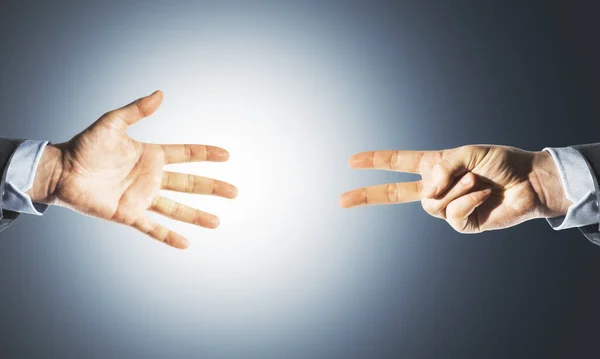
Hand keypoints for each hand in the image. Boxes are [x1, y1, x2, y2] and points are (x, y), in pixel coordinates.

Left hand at [27, 91, 236, 248]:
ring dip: (197, 215)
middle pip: (189, 183)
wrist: (61, 171)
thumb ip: (137, 110)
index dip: (205, 154)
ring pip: (176, 208)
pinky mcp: (128, 214)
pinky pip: (152, 228)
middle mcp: (151, 178)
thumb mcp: (112, 123)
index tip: (226, 154)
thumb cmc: (85, 146)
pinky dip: (168, 236)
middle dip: (212, 187)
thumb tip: (160, 94)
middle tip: (234, 192)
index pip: (185, 154)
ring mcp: (142, 198)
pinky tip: (185, 244)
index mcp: (151, 156)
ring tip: (217, 222)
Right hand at [340, 145, 571, 232]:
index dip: (375, 161)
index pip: (398, 164)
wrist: (529, 181)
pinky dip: (469, 200)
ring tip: (476, 180)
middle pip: (393, 193)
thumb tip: (428, 192)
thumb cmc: (500, 162)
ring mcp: (446, 207)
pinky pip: (453, 213)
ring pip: (432, 203)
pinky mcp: (461, 223)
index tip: (352, 161)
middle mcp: (435, 188)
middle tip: (341, 200)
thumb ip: (444, 168)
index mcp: (433, 167)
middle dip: (366, 195)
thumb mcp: (469, 153)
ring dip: (456, 188)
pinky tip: (484, 194)